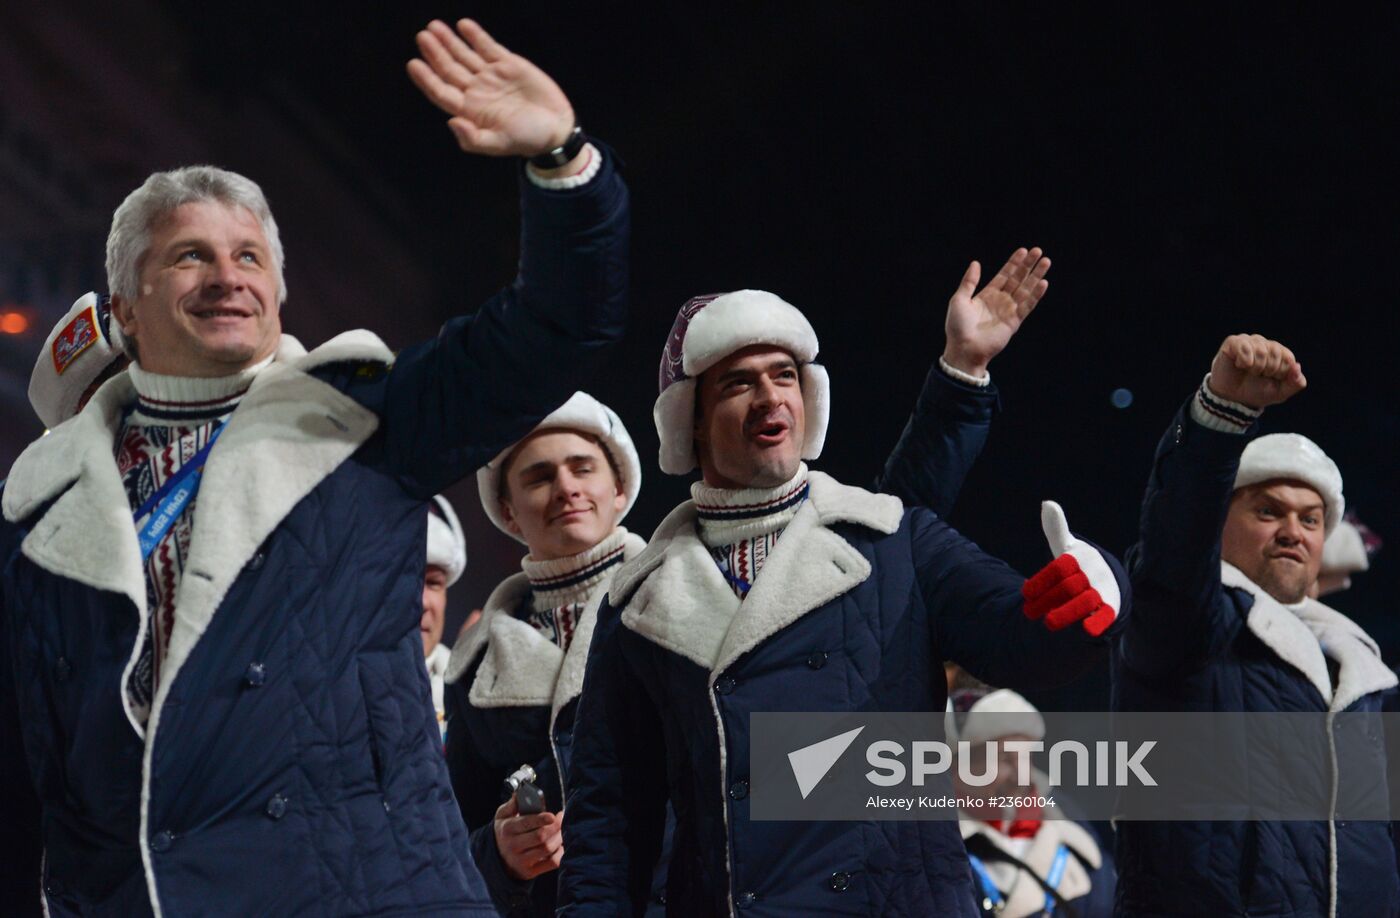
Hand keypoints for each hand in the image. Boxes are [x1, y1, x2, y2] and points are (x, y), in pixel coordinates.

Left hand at [407, 19, 574, 156]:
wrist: (556, 128)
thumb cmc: (527, 140)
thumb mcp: (499, 144)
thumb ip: (473, 138)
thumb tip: (452, 122)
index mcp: (470, 111)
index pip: (441, 91)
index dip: (426, 78)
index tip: (413, 64)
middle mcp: (477, 91)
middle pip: (449, 69)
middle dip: (435, 53)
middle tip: (422, 37)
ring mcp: (491, 76)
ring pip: (464, 55)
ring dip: (449, 41)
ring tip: (434, 27)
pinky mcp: (508, 64)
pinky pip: (487, 47)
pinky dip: (476, 36)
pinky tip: (463, 26)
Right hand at [493, 795, 563, 880]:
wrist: (497, 857)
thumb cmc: (505, 832)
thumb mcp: (502, 816)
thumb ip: (511, 805)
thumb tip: (519, 794)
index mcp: (507, 830)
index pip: (526, 824)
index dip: (541, 819)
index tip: (553, 815)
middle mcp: (513, 846)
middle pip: (540, 837)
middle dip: (556, 826)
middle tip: (561, 818)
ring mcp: (522, 860)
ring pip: (547, 849)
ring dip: (559, 838)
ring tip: (561, 830)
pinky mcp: (530, 871)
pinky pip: (551, 863)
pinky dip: (560, 853)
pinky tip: (560, 845)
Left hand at [942, 247, 1050, 376]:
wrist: (963, 349)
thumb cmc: (957, 326)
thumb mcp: (959, 300)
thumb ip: (969, 282)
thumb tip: (976, 262)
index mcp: (987, 295)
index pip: (1004, 275)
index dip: (1014, 263)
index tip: (1024, 250)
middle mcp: (1000, 301)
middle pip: (1018, 279)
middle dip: (1028, 265)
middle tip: (1038, 251)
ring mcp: (1008, 311)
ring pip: (1026, 290)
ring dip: (1036, 276)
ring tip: (1046, 261)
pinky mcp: (1014, 322)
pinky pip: (1027, 306)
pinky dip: (1036, 295)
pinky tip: (1043, 283)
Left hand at [1022, 501, 1119, 636]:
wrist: (1110, 581)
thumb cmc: (1079, 565)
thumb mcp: (1067, 548)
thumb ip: (1056, 530)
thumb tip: (1047, 503)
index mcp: (1078, 559)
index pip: (1058, 568)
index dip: (1041, 581)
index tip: (1025, 593)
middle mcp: (1091, 574)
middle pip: (1068, 587)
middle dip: (1047, 600)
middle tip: (1028, 613)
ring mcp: (1101, 591)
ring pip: (1084, 601)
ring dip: (1066, 613)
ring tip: (1048, 623)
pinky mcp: (1111, 609)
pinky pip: (1105, 615)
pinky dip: (1098, 622)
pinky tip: (1086, 629)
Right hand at [1207, 334, 1305, 408]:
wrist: (1232, 399)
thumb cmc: (1256, 392)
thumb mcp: (1280, 392)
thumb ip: (1295, 382)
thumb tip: (1298, 366)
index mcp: (1279, 354)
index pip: (1288, 358)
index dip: (1280, 372)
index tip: (1271, 379)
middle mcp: (1265, 344)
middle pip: (1275, 352)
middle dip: (1267, 370)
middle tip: (1258, 375)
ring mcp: (1249, 342)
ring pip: (1260, 350)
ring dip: (1255, 367)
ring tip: (1248, 371)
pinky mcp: (1233, 342)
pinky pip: (1244, 347)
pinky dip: (1244, 361)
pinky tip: (1239, 365)